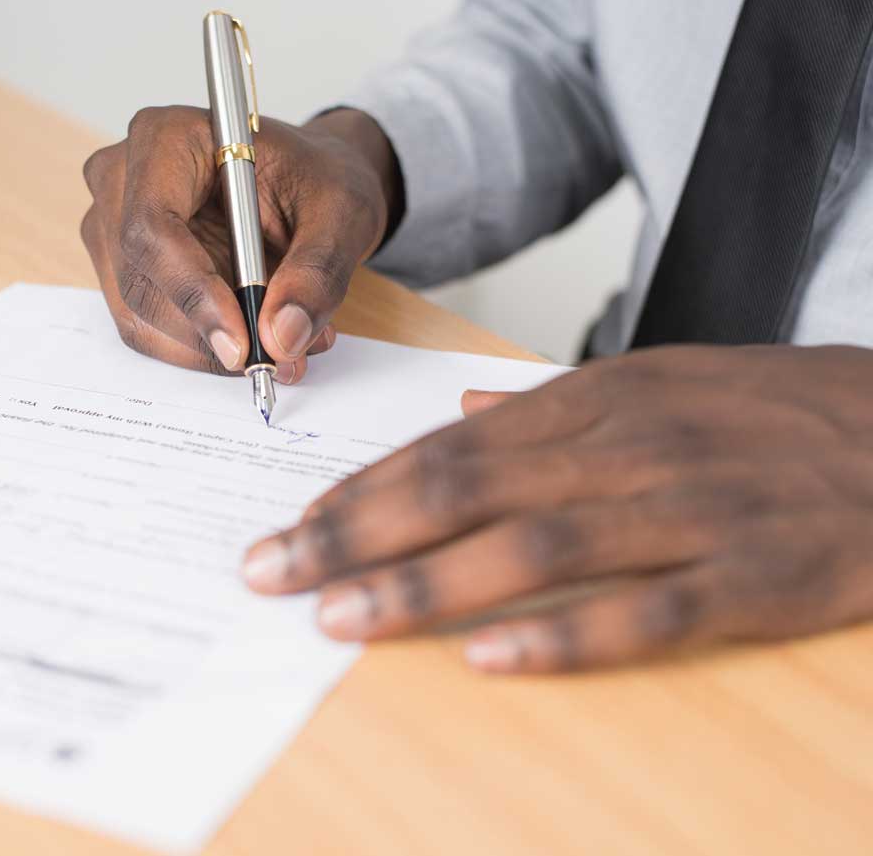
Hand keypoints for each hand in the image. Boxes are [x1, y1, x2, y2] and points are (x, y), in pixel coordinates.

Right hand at [80, 107, 401, 381]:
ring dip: (210, 348)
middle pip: (140, 281)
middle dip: (208, 334)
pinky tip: (255, 336)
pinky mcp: (124, 270)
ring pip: (141, 316)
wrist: (306, 185)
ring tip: (284, 343)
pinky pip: (150, 330)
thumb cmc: (316, 179)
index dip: (193, 292)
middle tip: (280, 357)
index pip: (153, 227)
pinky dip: (203, 348)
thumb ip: (317, 273)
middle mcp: (122, 180)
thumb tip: (282, 336)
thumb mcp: (342, 214)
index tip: (241, 344)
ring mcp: (113, 228)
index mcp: (167, 138)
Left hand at [242, 345, 872, 672]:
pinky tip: (488, 659)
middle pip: (464, 490)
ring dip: (426, 585)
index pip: (447, 445)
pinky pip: (643, 613)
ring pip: (532, 549)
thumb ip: (551, 401)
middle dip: (355, 533)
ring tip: (341, 619)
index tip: (290, 525)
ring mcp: (687, 513)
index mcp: (595, 401)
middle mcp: (625, 449)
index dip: (361, 488)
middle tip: (272, 573)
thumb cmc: (767, 410)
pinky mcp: (750, 578)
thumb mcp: (655, 380)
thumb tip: (464, 407)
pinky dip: (561, 638)